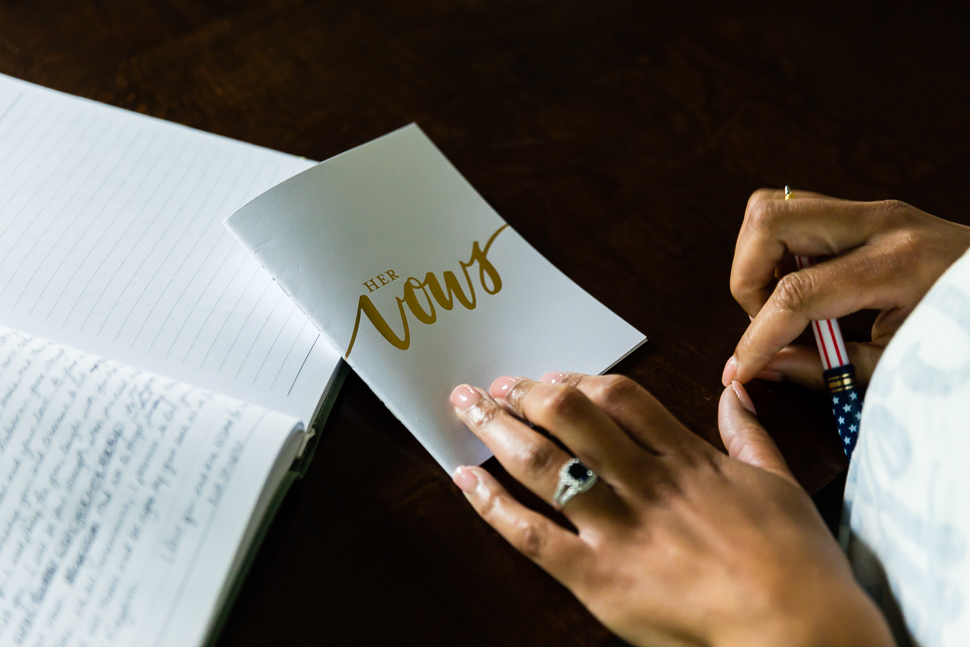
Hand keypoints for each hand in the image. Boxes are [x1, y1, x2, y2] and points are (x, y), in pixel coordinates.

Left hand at [450, 373, 892, 646]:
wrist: (802, 633)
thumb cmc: (798, 565)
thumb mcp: (779, 484)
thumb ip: (749, 432)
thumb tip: (735, 389)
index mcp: (687, 459)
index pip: (618, 398)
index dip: (575, 380)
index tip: (550, 379)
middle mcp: (645, 484)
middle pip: (570, 417)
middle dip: (525, 395)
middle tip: (498, 386)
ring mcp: (619, 530)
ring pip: (543, 464)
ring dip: (498, 430)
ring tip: (468, 408)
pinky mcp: (599, 578)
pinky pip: (532, 536)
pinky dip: (491, 506)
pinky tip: (465, 479)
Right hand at [723, 189, 969, 388]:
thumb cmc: (964, 332)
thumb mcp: (903, 366)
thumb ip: (829, 368)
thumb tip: (766, 368)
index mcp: (898, 263)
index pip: (796, 293)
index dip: (757, 337)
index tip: (740, 368)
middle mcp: (880, 221)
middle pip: (768, 221)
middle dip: (746, 279)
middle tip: (764, 320)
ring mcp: (872, 208)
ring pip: (772, 207)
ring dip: (757, 259)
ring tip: (779, 303)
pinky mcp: (865, 211)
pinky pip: (794, 211)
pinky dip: (776, 248)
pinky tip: (798, 284)